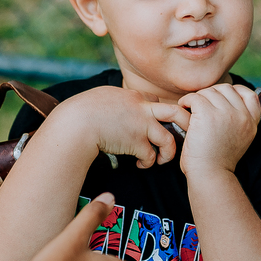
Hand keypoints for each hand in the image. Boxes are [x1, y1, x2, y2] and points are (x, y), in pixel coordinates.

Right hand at [51, 86, 190, 168]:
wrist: (76, 122)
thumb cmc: (81, 111)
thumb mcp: (102, 96)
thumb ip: (115, 101)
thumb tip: (114, 104)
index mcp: (132, 96)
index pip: (156, 101)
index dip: (158, 113)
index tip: (156, 124)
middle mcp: (142, 108)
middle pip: (175, 113)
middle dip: (184, 125)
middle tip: (181, 137)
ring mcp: (141, 125)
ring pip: (169, 139)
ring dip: (169, 152)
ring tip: (162, 159)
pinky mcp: (136, 142)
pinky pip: (151, 156)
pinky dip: (148, 163)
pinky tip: (141, 165)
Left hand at [177, 84, 260, 176]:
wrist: (210, 175)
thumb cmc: (217, 161)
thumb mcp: (239, 140)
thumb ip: (239, 122)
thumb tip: (228, 103)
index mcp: (251, 122)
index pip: (250, 94)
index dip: (234, 92)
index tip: (220, 100)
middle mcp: (242, 116)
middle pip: (226, 89)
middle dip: (211, 94)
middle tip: (200, 106)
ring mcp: (226, 113)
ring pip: (209, 91)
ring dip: (197, 98)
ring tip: (190, 110)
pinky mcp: (208, 114)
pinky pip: (195, 97)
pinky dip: (186, 101)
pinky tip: (184, 110)